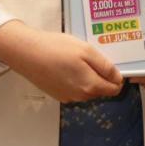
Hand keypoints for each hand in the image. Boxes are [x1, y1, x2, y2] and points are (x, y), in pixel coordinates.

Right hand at [0, 21, 122, 102]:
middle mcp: (80, 96)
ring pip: (87, 89)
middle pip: (101, 89)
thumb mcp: (86, 51)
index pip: (114, 89)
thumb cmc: (57, 49)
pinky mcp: (57, 93)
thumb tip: (118, 78)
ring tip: (78, 58)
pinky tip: (67, 64)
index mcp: (90, 86)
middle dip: (102, 75)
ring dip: (88, 76)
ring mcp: (67, 97)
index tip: (111, 62)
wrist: (26, 53)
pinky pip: (75, 88)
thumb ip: (105, 66)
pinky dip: (76, 78)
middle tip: (93, 56)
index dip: (117, 76)